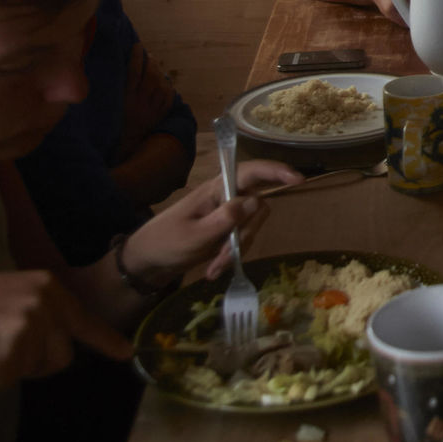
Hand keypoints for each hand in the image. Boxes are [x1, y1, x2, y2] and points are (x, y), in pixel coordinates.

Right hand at [0, 270, 132, 388]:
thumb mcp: (10, 296)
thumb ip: (40, 313)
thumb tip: (66, 341)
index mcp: (46, 287)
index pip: (84, 319)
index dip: (106, 341)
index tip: (127, 354)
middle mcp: (43, 302)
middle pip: (62, 356)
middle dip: (35, 362)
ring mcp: (28, 325)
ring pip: (37, 370)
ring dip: (11, 368)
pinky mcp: (9, 349)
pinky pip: (10, 380)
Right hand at [116, 43, 172, 157]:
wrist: (129, 139)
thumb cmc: (118, 117)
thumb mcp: (115, 101)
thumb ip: (121, 85)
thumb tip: (127, 65)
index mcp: (127, 97)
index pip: (133, 72)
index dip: (136, 57)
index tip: (138, 45)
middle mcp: (141, 101)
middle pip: (150, 76)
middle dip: (151, 62)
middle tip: (149, 55)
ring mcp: (153, 107)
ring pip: (161, 84)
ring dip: (159, 72)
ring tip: (155, 66)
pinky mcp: (161, 113)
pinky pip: (169, 95)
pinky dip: (167, 86)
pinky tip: (163, 81)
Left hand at [124, 158, 302, 282]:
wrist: (145, 263)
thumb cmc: (164, 243)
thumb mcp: (194, 235)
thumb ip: (225, 219)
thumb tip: (255, 202)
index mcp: (215, 190)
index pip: (249, 172)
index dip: (275, 171)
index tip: (297, 179)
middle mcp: (224, 198)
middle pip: (256, 206)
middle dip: (247, 233)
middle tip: (228, 255)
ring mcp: (224, 215)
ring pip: (250, 226)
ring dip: (236, 250)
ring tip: (215, 268)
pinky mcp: (223, 232)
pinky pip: (240, 240)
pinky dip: (230, 257)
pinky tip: (214, 270)